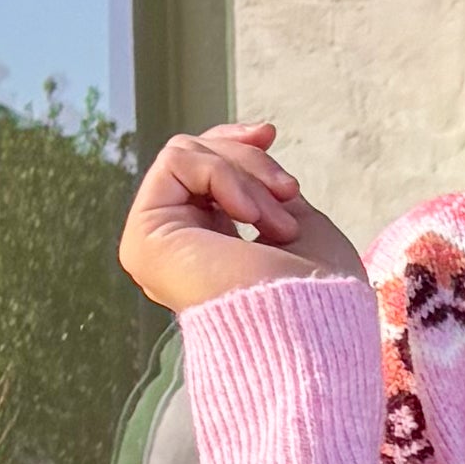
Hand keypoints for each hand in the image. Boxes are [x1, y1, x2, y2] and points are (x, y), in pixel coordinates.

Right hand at [118, 120, 364, 314]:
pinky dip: (223, 176)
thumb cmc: (320, 292)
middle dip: (248, 160)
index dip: (233, 144)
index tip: (269, 133)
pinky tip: (250, 217)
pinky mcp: (144, 238)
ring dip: (245, 175)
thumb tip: (255, 138)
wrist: (314, 330)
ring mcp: (154, 243)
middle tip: (288, 192)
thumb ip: (262, 185)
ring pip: (186, 153)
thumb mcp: (294, 219)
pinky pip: (177, 162)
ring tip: (278, 220)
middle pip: (194, 156)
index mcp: (206, 248)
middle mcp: (174, 247)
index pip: (200, 173)